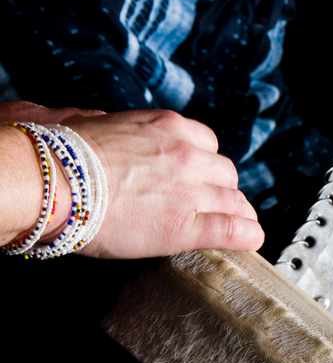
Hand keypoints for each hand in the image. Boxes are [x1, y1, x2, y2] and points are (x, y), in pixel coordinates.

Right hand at [1, 102, 263, 257]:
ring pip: (235, 201)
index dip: (205, 163)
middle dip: (219, 188)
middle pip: (225, 173)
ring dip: (236, 212)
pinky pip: (234, 229)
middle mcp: (186, 155)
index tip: (200, 175)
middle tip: (209, 203)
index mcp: (168, 127)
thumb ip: (122, 128)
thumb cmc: (60, 156)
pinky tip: (251, 239)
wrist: (51, 183)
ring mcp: (190, 191)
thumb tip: (114, 127)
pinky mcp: (187, 226)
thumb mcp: (99, 123)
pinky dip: (248, 234)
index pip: (206, 142)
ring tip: (235, 223)